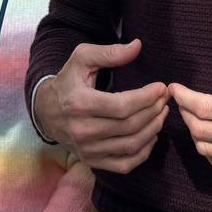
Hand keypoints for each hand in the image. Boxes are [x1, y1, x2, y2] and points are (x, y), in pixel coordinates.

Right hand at [34, 40, 168, 173]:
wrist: (46, 111)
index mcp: (79, 103)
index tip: (161, 88)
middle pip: (129, 126)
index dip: (147, 98)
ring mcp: (87, 149)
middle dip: (153, 111)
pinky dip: (143, 152)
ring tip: (162, 113)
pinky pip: (124, 164)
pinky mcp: (92, 161)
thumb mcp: (82, 58)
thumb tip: (137, 46)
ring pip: (130, 145)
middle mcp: (82, 130)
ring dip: (153, 129)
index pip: (122, 106)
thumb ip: (110, 52)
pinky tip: (151, 135)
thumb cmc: (69, 81)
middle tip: (164, 99)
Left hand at [169, 26, 211, 174]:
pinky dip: (206, 148)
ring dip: (193, 131)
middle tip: (180, 99)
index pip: (204, 108)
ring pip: (205, 148)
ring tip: (192, 114)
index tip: (174, 88)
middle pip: (199, 130)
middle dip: (184, 112)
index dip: (183, 97)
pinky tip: (207, 133)